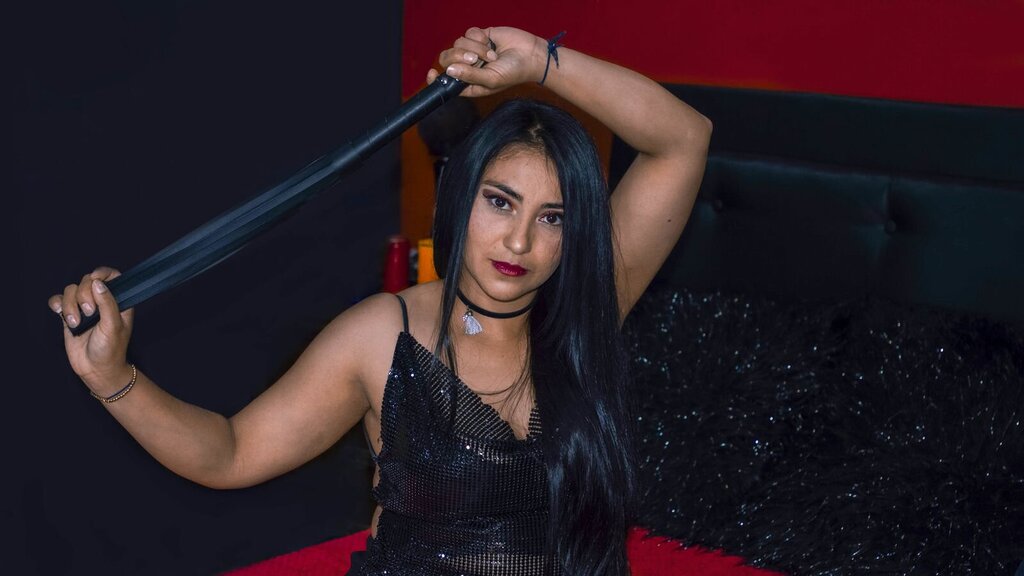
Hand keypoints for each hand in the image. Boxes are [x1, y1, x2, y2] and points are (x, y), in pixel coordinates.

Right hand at [48, 267, 135, 395]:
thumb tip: (98, 283)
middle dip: (84, 294)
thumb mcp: (113, 326)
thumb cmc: (110, 350)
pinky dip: (57, 304)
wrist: (96, 370)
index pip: (112, 277)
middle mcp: (101, 302)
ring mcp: (84, 308)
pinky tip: (60, 313)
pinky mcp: (69, 316)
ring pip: (71, 291)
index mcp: (118, 302)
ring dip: (70, 305)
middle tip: (89, 313)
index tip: (95, 278)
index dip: (103, 273)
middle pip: (87, 281)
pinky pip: (58, 301)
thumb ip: (107, 303)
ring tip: (76, 323)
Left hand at [426, 27, 546, 97]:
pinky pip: (468, 33)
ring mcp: (472, 50)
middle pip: (447, 59)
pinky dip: (479, 38)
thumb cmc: (513, 73)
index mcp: (468, 83)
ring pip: (458, 44)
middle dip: (459, 57)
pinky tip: (491, 43)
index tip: (432, 73)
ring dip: (476, 48)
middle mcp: (468, 67)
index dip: (436, 78)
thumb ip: (469, 76)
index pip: (446, 81)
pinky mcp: (479, 37)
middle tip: (476, 60)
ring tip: (491, 55)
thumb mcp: (491, 80)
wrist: (530, 55)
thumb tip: (449, 70)